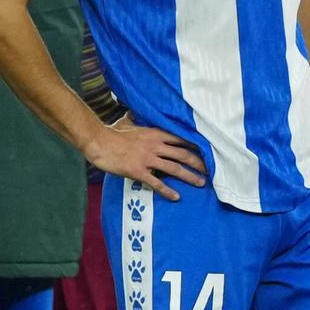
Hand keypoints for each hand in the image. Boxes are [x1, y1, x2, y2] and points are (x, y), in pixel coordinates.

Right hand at [84, 116, 206, 200]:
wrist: (98, 142)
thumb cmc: (111, 132)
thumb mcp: (126, 122)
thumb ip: (134, 118)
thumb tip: (133, 112)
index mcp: (154, 133)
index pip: (180, 139)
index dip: (194, 146)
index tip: (206, 151)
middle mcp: (155, 145)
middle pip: (182, 154)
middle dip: (198, 163)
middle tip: (210, 170)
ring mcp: (148, 159)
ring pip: (174, 169)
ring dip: (189, 177)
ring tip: (200, 183)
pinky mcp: (139, 171)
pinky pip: (157, 183)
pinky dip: (167, 191)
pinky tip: (176, 197)